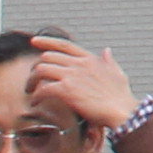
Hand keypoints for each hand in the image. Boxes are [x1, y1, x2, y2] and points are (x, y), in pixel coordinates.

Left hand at [21, 36, 136, 146]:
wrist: (121, 111)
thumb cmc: (121, 97)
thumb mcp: (118, 73)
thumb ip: (109, 61)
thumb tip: (107, 51)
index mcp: (89, 59)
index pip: (64, 45)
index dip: (47, 41)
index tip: (35, 41)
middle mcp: (78, 64)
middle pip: (47, 57)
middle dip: (36, 67)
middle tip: (33, 78)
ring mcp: (71, 76)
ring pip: (41, 70)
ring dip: (32, 80)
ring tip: (30, 90)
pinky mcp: (66, 90)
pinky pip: (42, 89)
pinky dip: (36, 95)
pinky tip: (35, 102)